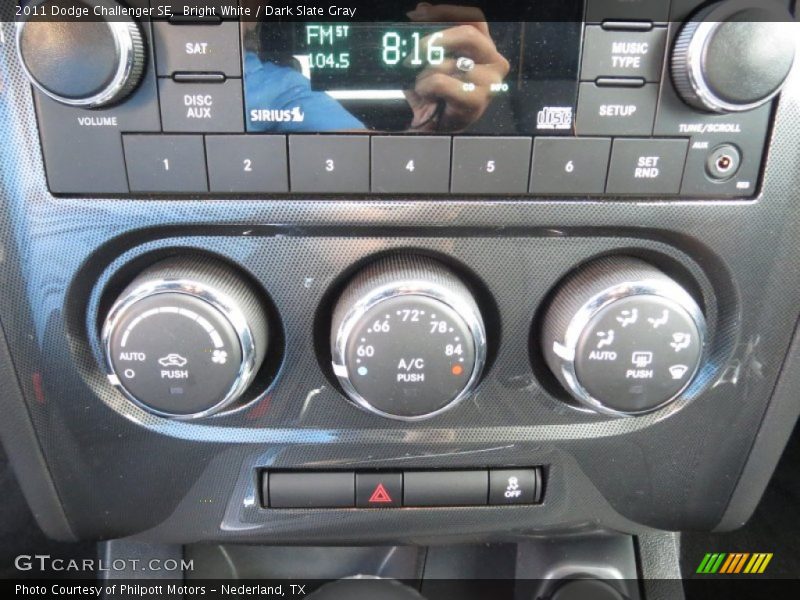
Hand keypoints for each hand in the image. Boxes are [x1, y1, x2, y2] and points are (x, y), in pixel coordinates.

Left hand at [404, 3, 509, 131]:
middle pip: (467, 34)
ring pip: (447, 62)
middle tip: (413, 54)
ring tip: (421, 85)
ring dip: (424, 73)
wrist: (434, 127)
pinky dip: (425, 87)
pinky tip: (427, 97)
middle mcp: (494, 61)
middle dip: (434, 40)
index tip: (419, 13)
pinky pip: (440, 81)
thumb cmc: (436, 93)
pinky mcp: (478, 100)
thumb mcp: (432, 59)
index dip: (446, 12)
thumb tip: (421, 8)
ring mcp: (490, 82)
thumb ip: (431, 34)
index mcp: (485, 47)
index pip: (474, 18)